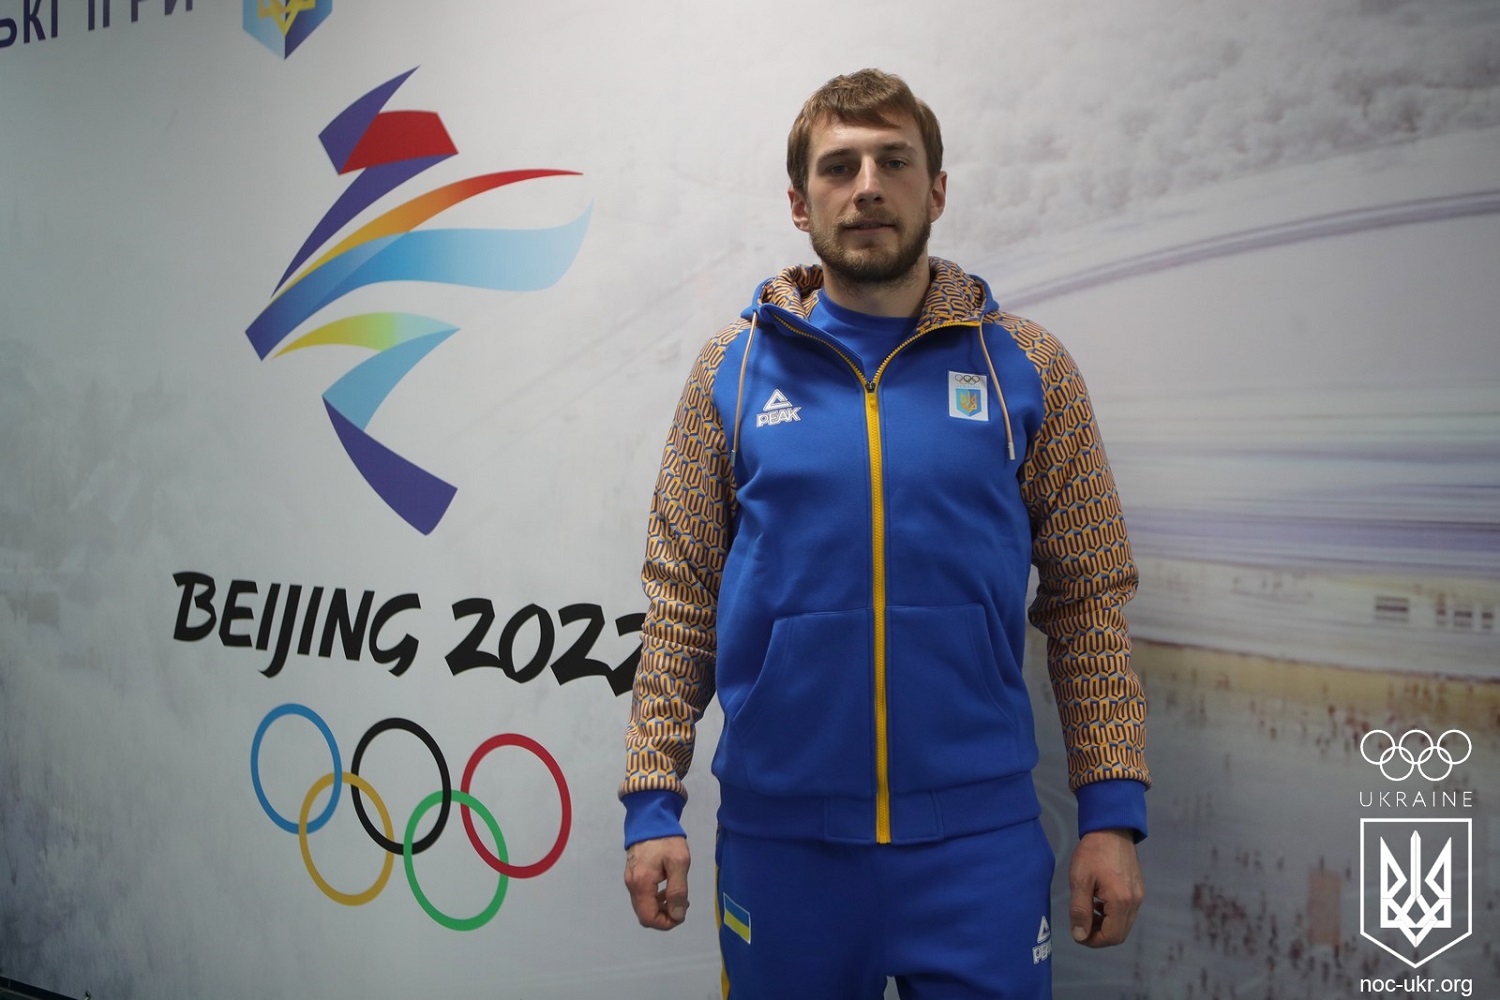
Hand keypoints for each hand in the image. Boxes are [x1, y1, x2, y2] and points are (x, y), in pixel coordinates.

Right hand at [624, 835, 690, 929]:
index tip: (681, 912)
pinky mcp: (633, 874)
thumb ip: (678, 891)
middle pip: (645, 915)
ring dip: (661, 907)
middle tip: (682, 903)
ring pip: (644, 906)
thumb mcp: (679, 863)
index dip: (666, 923)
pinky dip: (655, 898)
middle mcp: (632, 885)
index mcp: (641, 884)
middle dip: (664, 916)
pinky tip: (668, 888)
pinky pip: (643, 895)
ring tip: (678, 896)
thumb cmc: (667, 839)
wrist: (650, 817)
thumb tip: (677, 915)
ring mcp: (630, 880)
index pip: (648, 918)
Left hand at [1068, 828, 1143, 947]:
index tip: (1077, 933)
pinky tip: (1098, 902)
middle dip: (1099, 935)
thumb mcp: (1080, 879)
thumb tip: (1079, 935)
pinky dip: (1112, 915)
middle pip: (1119, 934)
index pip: (1111, 936)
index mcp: (1121, 901)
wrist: (1112, 828)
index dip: (1093, 940)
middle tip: (1081, 925)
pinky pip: (1127, 912)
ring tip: (1087, 911)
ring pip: (1124, 924)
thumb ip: (1080, 910)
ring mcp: (1138, 895)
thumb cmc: (1093, 852)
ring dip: (1105, 925)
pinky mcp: (1138, 889)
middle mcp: (1134, 902)